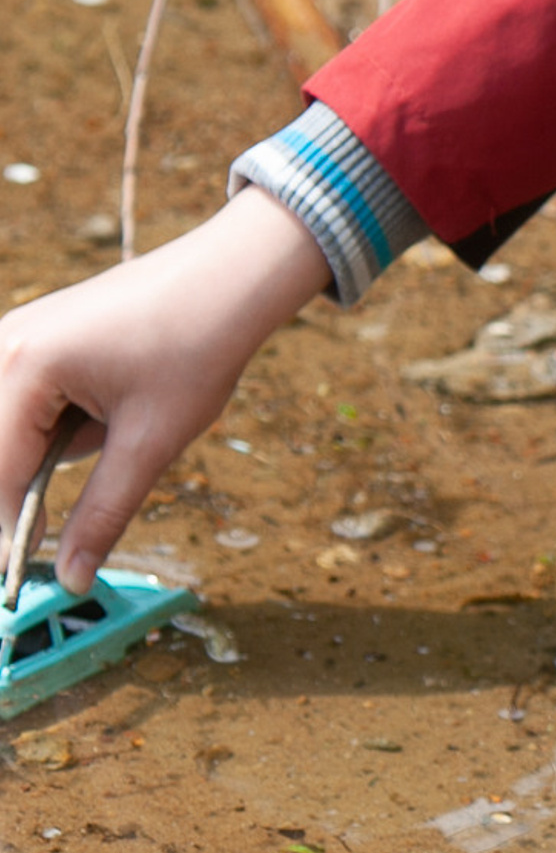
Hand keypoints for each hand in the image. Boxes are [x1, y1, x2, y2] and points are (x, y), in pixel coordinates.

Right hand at [0, 189, 331, 591]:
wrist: (235, 272)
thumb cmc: (199, 343)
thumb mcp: (153, 440)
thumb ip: (102, 513)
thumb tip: (69, 580)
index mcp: (22, 367)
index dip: (10, 535)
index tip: (23, 579)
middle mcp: (5, 345)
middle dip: (21, 491)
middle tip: (81, 493)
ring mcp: (15, 336)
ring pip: (8, 431)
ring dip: (43, 455)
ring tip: (117, 420)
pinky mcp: (34, 338)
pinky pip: (23, 405)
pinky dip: (53, 426)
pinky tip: (109, 406)